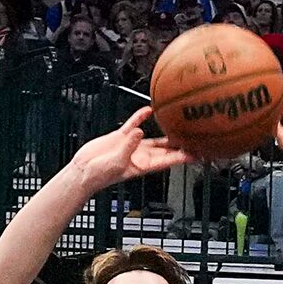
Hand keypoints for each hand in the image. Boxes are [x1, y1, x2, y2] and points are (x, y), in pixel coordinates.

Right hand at [62, 104, 193, 190]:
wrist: (84, 170)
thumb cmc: (101, 174)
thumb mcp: (117, 161)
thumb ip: (129, 145)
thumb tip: (140, 131)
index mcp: (144, 165)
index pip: (169, 160)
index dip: (184, 156)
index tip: (198, 153)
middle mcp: (141, 155)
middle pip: (166, 149)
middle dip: (180, 144)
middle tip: (195, 137)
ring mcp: (132, 145)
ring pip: (153, 137)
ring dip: (165, 132)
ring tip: (179, 125)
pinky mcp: (120, 137)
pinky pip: (133, 124)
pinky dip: (140, 116)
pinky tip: (149, 109)